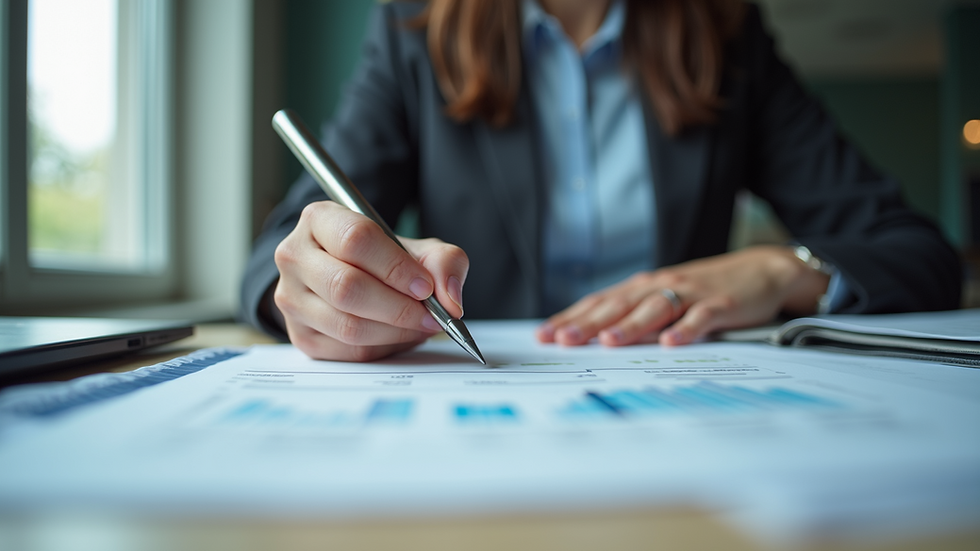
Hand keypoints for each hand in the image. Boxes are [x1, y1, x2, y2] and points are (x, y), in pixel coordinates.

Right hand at [272, 201, 467, 361]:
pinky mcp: (300, 334)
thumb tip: (451, 301)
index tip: (424, 287)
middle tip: (430, 316)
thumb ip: (444, 263)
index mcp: (318, 219)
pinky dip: (382, 348)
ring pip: (347, 325)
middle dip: (398, 308)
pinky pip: (347, 351)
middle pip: (347, 287)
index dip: (396, 267)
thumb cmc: (386, 260)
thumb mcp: (419, 249)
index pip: (356, 240)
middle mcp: (294, 255)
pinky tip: (397, 335)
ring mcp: (291, 297)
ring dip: (394, 332)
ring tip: (419, 326)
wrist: (355, 277)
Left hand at [536, 246, 829, 346]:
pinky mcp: (720, 305)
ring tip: (608, 342)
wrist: (760, 271)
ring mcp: (690, 294)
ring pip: (655, 309)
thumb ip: (635, 314)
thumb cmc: (705, 290)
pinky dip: (685, 330)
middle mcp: (660, 286)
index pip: (599, 302)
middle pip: (619, 305)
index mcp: (643, 287)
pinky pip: (700, 318)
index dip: (572, 317)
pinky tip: (670, 343)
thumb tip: (595, 337)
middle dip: (589, 323)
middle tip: (563, 340)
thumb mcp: (665, 298)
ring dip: (630, 326)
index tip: (544, 334)